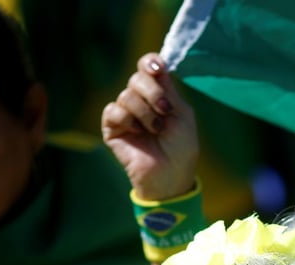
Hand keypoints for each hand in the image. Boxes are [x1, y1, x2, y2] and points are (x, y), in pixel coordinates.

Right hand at [101, 52, 198, 199]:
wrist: (170, 173)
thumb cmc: (181, 147)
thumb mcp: (182, 113)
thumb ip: (168, 88)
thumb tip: (156, 61)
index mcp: (159, 94)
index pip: (147, 66)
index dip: (150, 63)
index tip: (157, 68)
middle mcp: (140, 100)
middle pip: (136, 77)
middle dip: (153, 92)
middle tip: (165, 111)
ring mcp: (125, 113)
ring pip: (126, 95)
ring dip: (145, 113)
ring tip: (155, 130)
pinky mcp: (112, 128)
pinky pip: (113, 111)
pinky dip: (128, 120)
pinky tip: (137, 133)